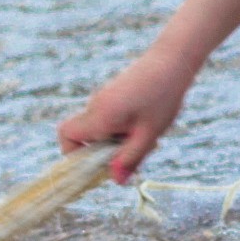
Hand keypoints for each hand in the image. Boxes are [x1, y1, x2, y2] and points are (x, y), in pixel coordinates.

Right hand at [55, 47, 192, 183]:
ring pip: (100, 126)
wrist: (173, 60)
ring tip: (146, 133)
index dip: (73, 153)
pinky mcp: (114, 91)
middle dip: (103, 150)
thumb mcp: (149, 134)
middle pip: (84, 135)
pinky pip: (109, 116)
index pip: (66, 134)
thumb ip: (130, 158)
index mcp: (100, 115)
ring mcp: (104, 95)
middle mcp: (96, 104)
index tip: (98, 163)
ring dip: (117, 137)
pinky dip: (122, 125)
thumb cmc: (163, 97)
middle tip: (132, 150)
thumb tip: (115, 181)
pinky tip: (147, 121)